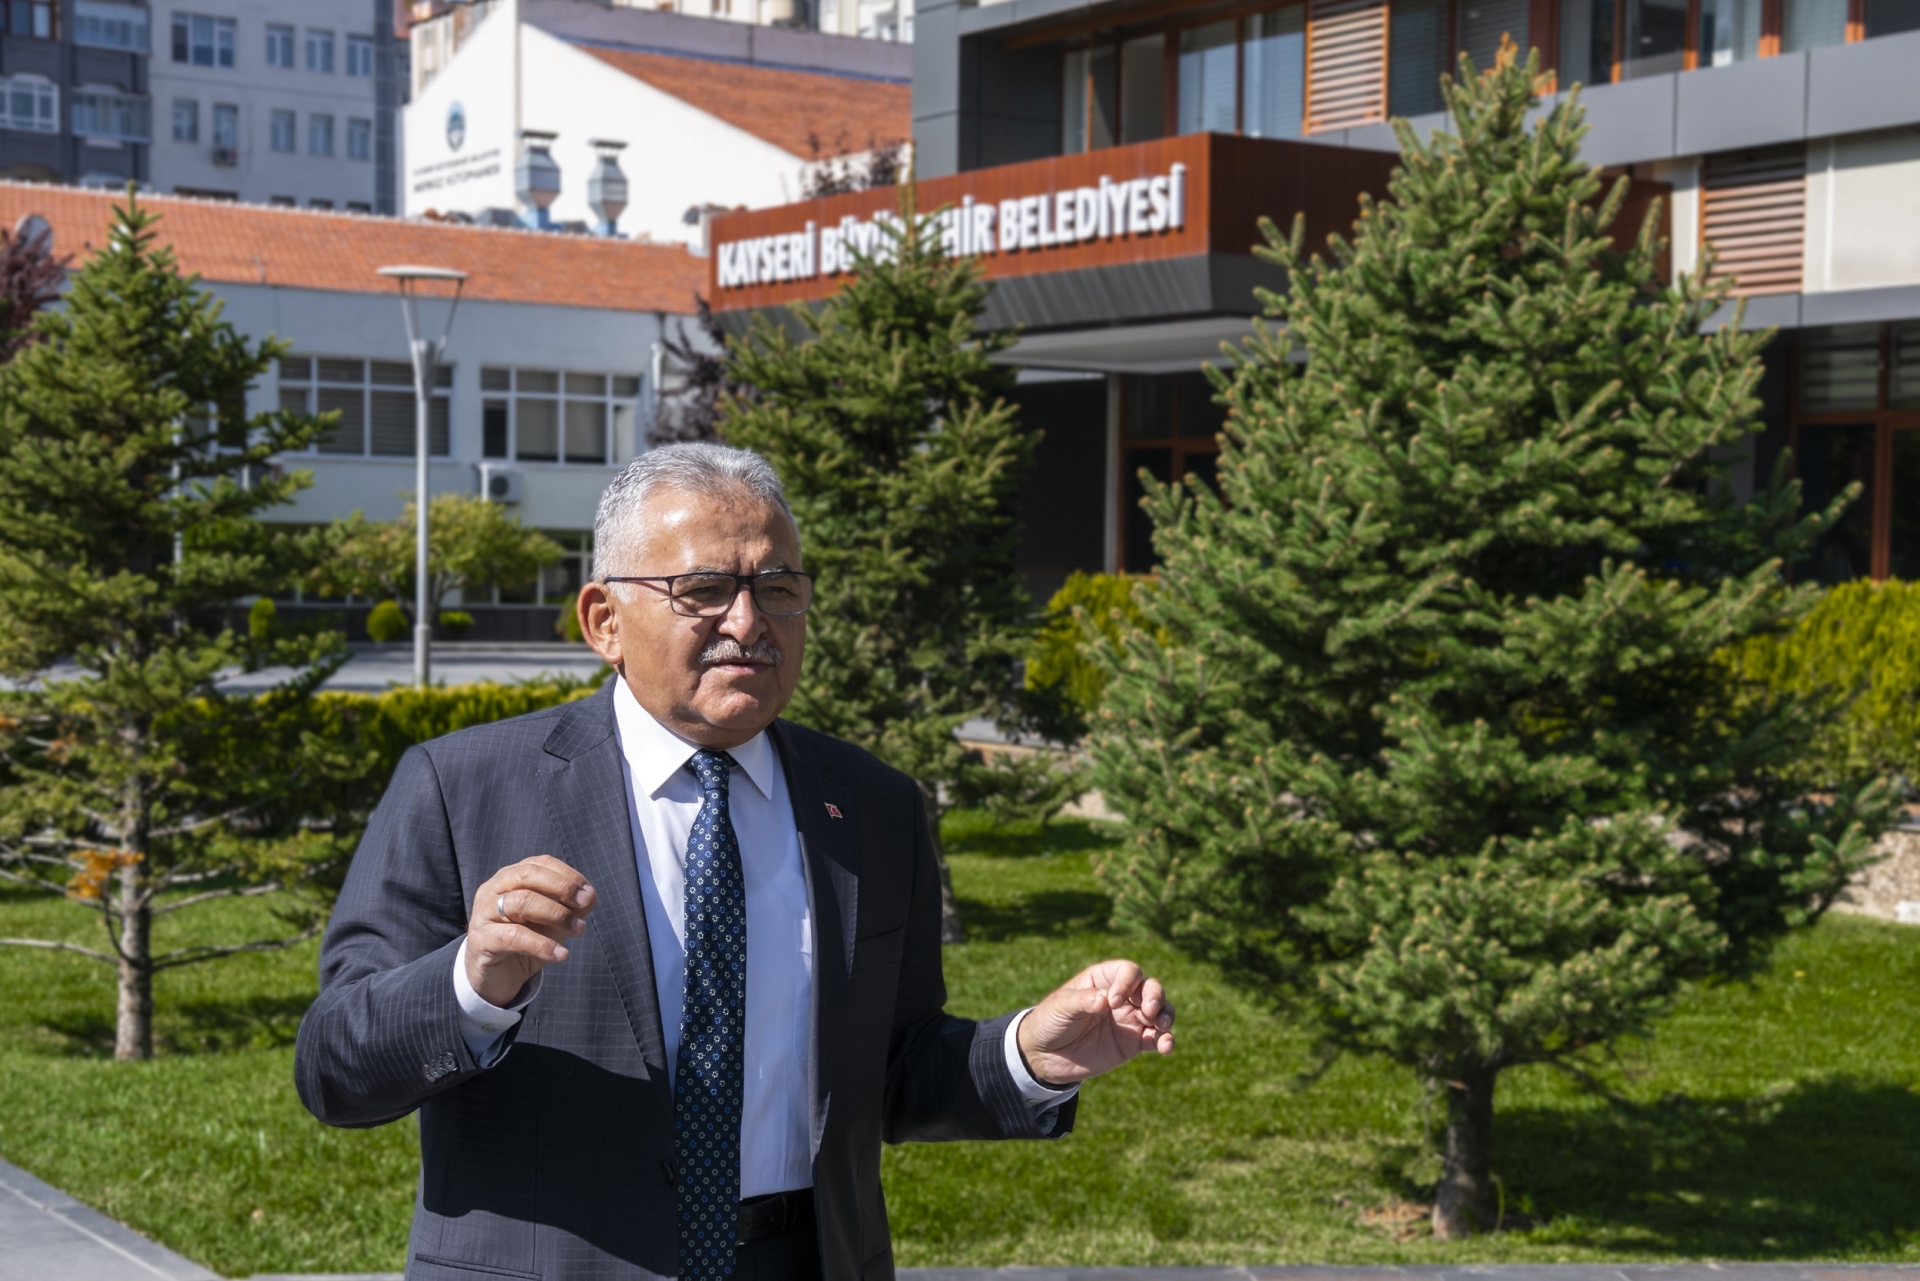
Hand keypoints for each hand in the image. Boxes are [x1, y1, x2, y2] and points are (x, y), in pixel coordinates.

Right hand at [465, 855, 596, 1006]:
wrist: (496, 978)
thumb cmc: (525, 944)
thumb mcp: (551, 922)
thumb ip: (570, 907)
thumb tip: (589, 896)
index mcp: (510, 878)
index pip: (540, 864)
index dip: (567, 875)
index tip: (588, 894)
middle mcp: (493, 890)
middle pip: (528, 875)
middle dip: (562, 888)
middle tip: (584, 904)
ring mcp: (484, 913)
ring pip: (521, 902)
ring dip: (556, 914)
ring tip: (577, 930)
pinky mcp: (481, 940)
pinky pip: (514, 937)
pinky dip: (542, 944)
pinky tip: (561, 954)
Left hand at [1015, 959, 1174, 1087]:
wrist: (1046, 1055)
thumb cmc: (1050, 1021)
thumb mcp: (1062, 1007)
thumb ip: (1084, 1001)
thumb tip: (1106, 999)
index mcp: (1103, 979)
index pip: (1127, 971)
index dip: (1127, 983)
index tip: (1112, 1002)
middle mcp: (1122, 996)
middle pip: (1149, 987)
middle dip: (1155, 996)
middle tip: (1148, 1010)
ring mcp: (1130, 1018)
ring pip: (1160, 1010)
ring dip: (1166, 1014)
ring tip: (1161, 1026)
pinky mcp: (1134, 1042)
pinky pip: (1157, 1038)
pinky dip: (1166, 1040)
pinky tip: (1165, 1047)